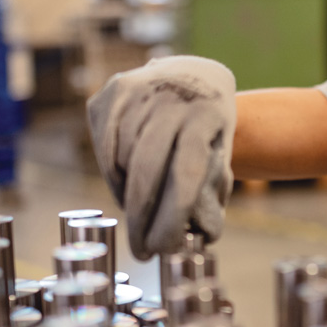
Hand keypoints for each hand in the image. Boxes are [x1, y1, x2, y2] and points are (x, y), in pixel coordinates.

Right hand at [86, 56, 236, 260]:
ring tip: (143, 212)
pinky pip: (104, 151)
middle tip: (142, 250)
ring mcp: (136, 91)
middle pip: (147, 170)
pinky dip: (115, 176)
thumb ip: (211, 191)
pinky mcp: (109, 94)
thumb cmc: (210, 129)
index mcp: (207, 114)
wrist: (194, 75)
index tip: (161, 248)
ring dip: (129, 197)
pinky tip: (128, 185)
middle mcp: (170, 97)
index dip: (170, 217)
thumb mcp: (222, 153)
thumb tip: (199, 237)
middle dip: (141, 219)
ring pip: (123, 162)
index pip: (186, 174)